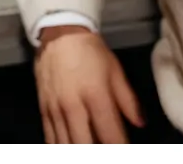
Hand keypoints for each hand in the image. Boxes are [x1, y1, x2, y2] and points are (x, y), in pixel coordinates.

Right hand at [34, 26, 143, 142]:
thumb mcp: (115, 70)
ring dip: (79, 150)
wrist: (59, 32)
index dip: (120, 148)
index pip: (111, 136)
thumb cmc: (89, 50)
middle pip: (86, 146)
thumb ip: (128, 99)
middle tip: (105, 149)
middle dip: (97, 152)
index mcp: (96, 95)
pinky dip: (60, 146)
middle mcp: (74, 105)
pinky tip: (69, 147)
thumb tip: (139, 122)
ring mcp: (56, 108)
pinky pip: (50, 137)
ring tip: (89, 145)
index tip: (124, 150)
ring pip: (66, 145)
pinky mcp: (43, 107)